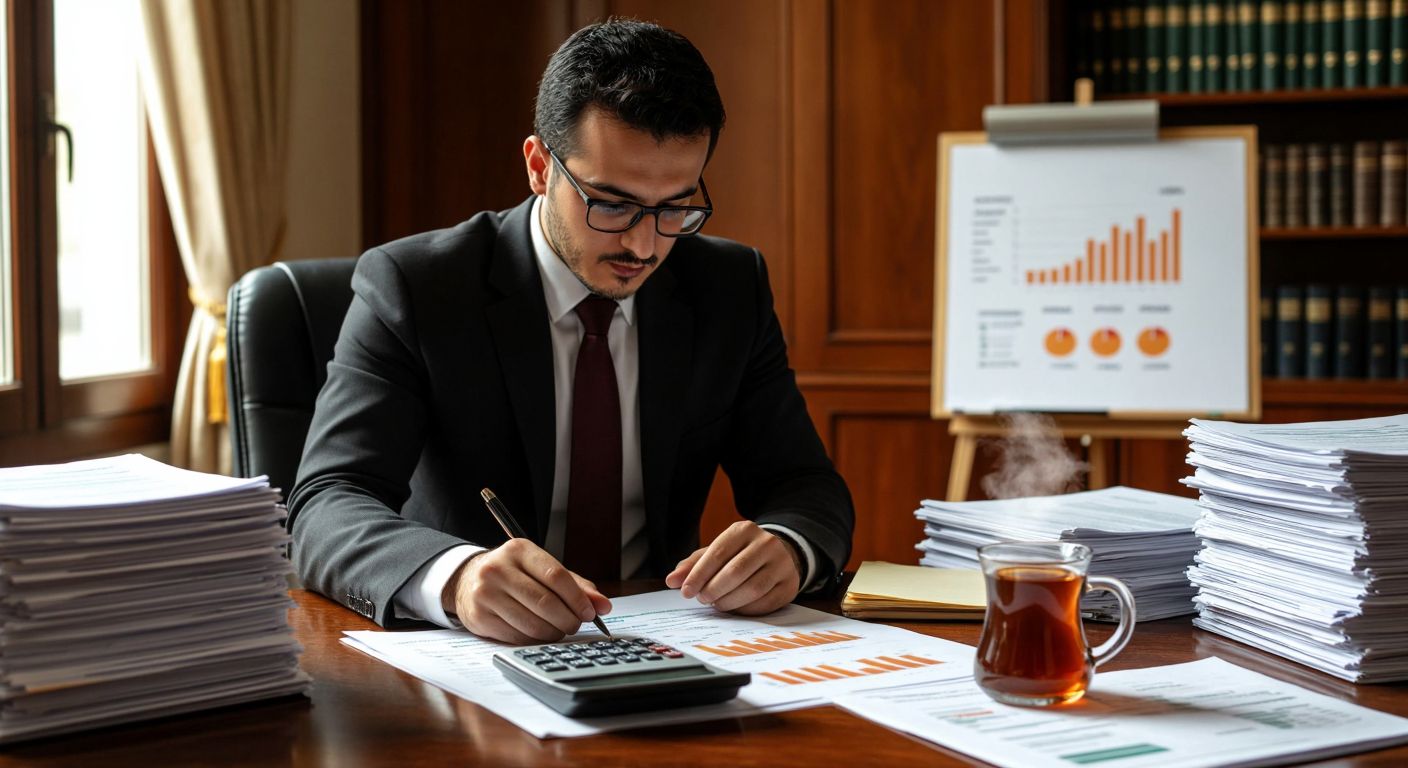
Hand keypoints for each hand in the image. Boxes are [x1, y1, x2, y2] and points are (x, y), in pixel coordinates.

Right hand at [444, 539, 611, 643]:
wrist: (467, 581)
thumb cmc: (513, 574)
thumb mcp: (541, 569)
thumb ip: (575, 585)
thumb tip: (603, 605)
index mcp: (518, 550)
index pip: (555, 575)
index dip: (577, 598)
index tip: (590, 612)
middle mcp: (498, 569)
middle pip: (545, 602)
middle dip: (568, 619)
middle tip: (577, 624)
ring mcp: (485, 594)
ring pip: (532, 623)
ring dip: (554, 632)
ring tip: (559, 629)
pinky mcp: (479, 617)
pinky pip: (517, 636)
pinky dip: (535, 639)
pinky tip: (539, 633)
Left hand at [664, 521, 802, 614]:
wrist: (779, 555)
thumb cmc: (740, 555)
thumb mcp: (717, 552)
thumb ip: (693, 565)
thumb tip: (671, 580)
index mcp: (744, 530)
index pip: (718, 552)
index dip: (699, 574)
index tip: (686, 591)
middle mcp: (766, 543)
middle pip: (735, 572)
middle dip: (713, 589)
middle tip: (702, 599)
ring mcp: (782, 563)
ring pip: (752, 589)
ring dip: (729, 601)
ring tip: (717, 603)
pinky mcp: (790, 584)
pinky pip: (765, 602)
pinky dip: (746, 609)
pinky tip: (736, 608)